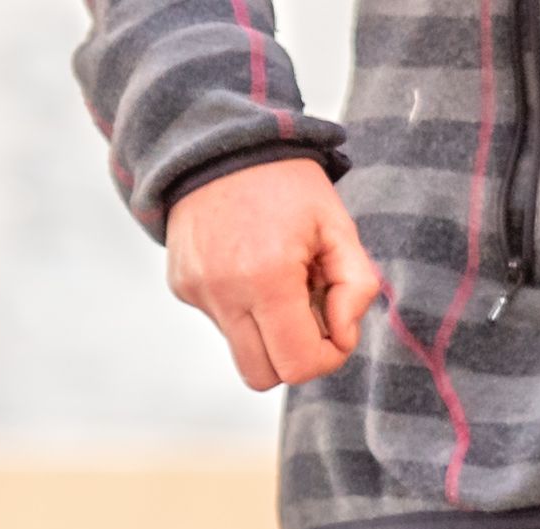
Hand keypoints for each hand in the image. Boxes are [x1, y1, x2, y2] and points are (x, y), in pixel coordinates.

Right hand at [165, 157, 383, 388]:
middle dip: (295, 355)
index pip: (298, 366)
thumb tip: (342, 336)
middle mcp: (223, 292)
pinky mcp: (182, 286)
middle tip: (310, 312)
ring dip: (269, 332)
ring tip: (280, 281)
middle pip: (264, 375)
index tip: (336, 327)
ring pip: (243, 352)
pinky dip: (244, 308)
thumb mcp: (339, 226)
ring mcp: (196, 291)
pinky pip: (222, 322)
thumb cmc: (286, 184)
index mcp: (266, 278)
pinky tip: (251, 266)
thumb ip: (357, 288)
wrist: (215, 141)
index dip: (327, 358)